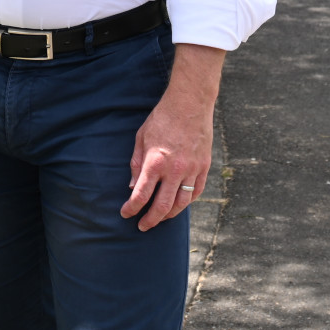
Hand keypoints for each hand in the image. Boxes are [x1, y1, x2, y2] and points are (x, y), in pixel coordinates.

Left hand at [120, 42, 223, 230]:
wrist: (190, 103)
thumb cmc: (162, 118)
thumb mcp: (141, 137)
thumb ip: (137, 164)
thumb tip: (133, 187)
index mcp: (155, 162)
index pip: (141, 195)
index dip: (131, 208)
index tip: (126, 214)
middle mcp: (174, 170)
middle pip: (162, 207)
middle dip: (150, 220)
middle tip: (142, 226)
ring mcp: (191, 169)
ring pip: (181, 204)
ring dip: (169, 215)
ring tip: (160, 219)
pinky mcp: (204, 166)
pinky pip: (196, 192)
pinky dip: (187, 202)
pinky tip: (178, 204)